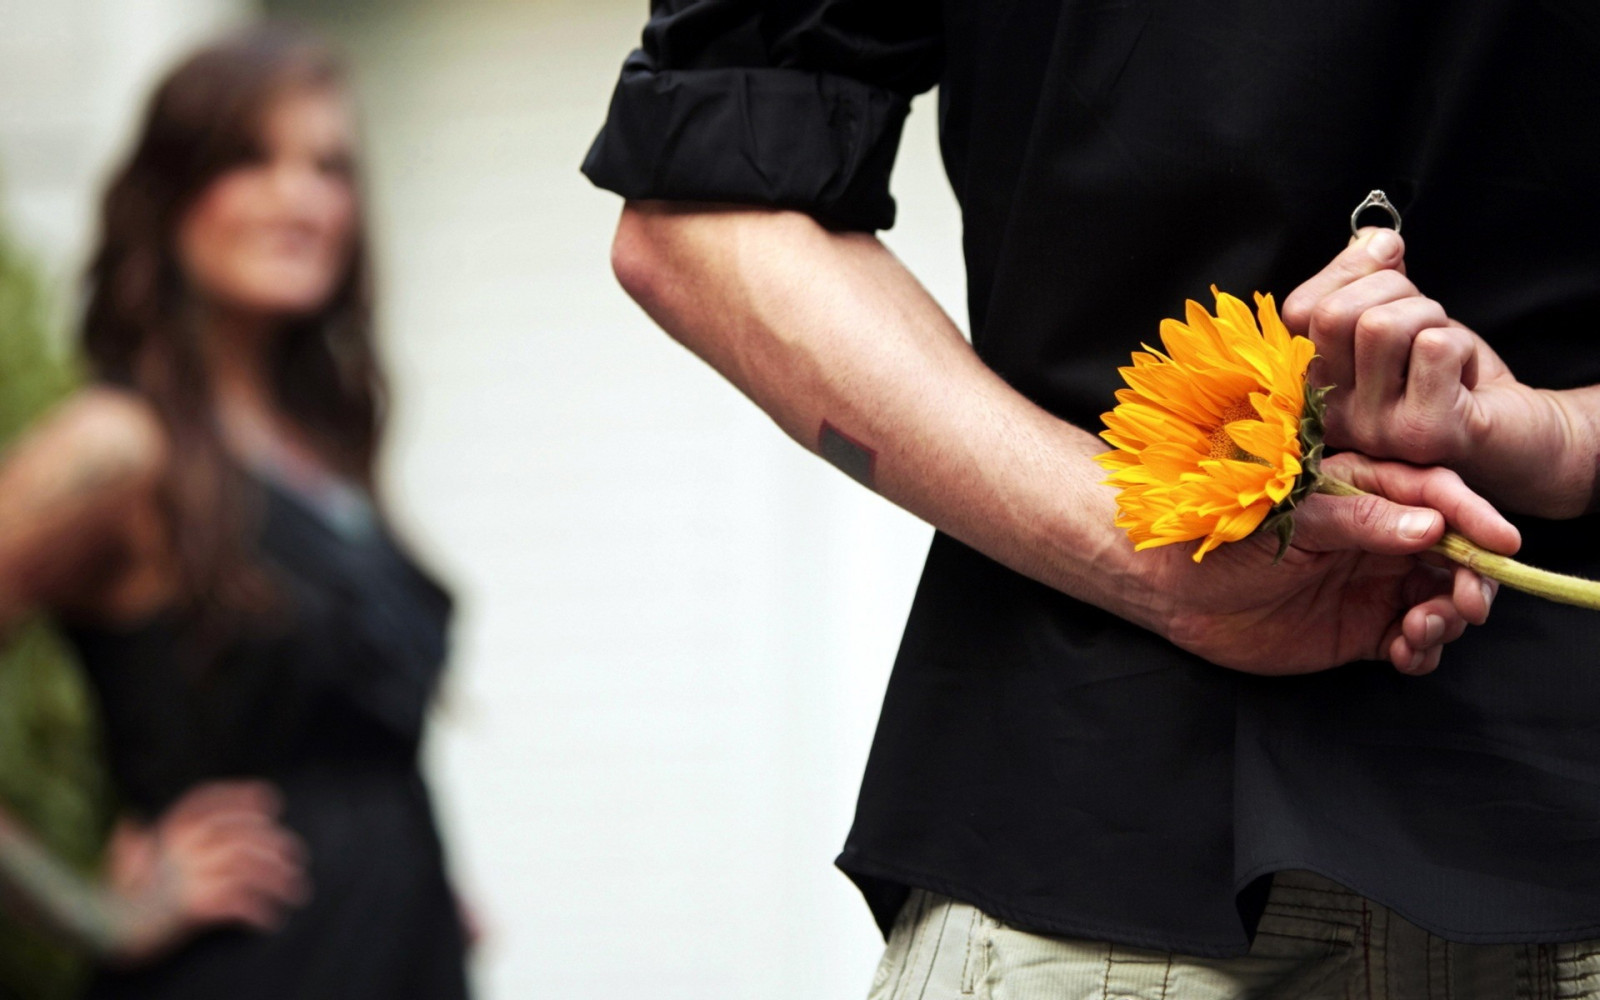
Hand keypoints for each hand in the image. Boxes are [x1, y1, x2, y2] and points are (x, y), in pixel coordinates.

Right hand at [101, 781, 309, 965]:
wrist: (102, 929)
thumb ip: (139, 837)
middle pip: (244, 832)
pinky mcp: (192, 905)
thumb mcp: (128, 857)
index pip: (214, 800)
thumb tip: (131, 821)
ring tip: (296, 890)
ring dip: (279, 878)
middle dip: (277, 844)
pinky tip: (270, 920)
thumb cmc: (116, 894)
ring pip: (250, 865)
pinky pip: (239, 902)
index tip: (273, 804)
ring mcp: (189, 873)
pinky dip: (259, 910)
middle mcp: (183, 845)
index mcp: (170, 829)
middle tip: (297, 859)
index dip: (246, 797)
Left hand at [1147, 452, 1518, 675]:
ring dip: (1448, 618)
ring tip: (1419, 629)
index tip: (1502, 544)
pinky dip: (1424, 650)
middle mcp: (1379, 537)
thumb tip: (1431, 527)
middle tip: (1465, 604)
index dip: (1475, 517)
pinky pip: (1414, 640)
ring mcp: (1373, 583)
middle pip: (1454, 553)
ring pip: (1441, 599)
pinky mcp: (1362, 628)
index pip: (1437, 495)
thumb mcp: (1292, 517)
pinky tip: (1406, 652)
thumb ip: (1360, 520)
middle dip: (1472, 579)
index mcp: (1365, 492)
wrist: (1173, 588)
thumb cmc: (1223, 535)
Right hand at [1280, 228, 1595, 516]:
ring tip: (1444, 347)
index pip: (1298, 311)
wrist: (1519, 436)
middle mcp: (1333, 416)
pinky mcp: (1422, 433)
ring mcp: (1374, 431)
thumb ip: (1369, 278)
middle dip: (1395, 291)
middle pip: (1334, 315)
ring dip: (1430, 316)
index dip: (1348, 270)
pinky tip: (1463, 374)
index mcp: (1315, 389)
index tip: (1390, 259)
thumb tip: (1374, 240)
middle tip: (1425, 318)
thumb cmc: (1451, 376)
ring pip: (1382, 326)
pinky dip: (1461, 343)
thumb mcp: (1399, 317)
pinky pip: (1434, 346)